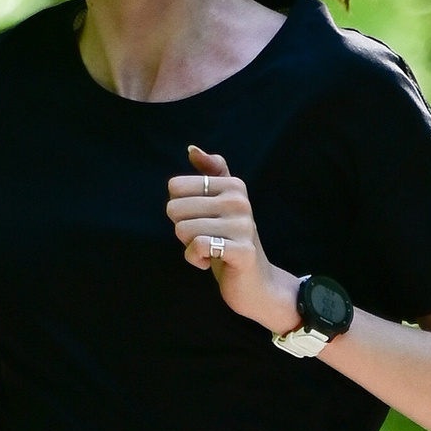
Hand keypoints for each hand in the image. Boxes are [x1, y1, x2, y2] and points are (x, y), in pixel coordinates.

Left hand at [166, 143, 297, 334]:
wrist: (255, 283)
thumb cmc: (231, 241)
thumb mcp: (222, 203)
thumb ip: (211, 173)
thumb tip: (191, 148)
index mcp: (233, 185)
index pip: (175, 186)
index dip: (179, 209)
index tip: (201, 221)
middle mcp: (239, 201)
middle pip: (175, 208)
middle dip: (182, 230)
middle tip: (204, 238)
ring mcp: (243, 226)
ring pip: (183, 229)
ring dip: (189, 247)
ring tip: (209, 251)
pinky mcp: (242, 251)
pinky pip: (198, 247)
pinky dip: (194, 259)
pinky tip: (208, 263)